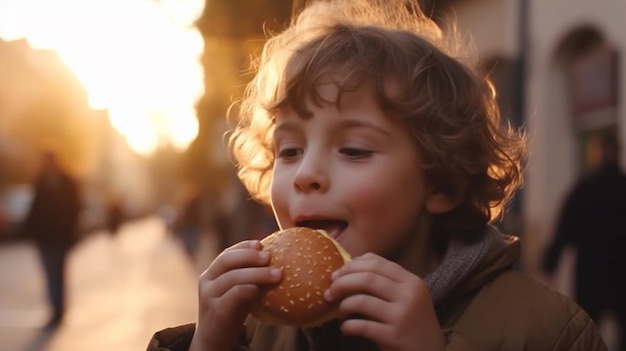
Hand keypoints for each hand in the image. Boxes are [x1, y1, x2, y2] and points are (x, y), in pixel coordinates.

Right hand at [189, 240, 281, 350]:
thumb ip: (248, 276)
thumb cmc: (231, 312)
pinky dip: (248, 289)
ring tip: (277, 274)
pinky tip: (260, 290)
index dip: (244, 246)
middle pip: (226, 260)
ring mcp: (209, 296)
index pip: (227, 253)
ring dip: (257, 273)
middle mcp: (207, 281)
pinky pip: (233, 295)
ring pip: (232, 277)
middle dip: (250, 256)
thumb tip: (275, 259)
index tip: (261, 243)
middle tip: (270, 257)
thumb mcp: (238, 289)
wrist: (213, 340)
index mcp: (211, 273)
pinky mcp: (216, 311)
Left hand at [324, 253, 444, 350]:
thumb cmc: (413, 324)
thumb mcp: (409, 297)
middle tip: (329, 293)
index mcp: (412, 281)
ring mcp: (403, 316)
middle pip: (366, 278)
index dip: (351, 266)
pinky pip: (361, 326)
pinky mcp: (394, 337)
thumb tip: (351, 264)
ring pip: (361, 301)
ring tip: (340, 314)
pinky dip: (348, 326)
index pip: (377, 263)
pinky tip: (346, 329)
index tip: (336, 274)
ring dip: (343, 306)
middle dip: (341, 283)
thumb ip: (386, 280)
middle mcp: (409, 295)